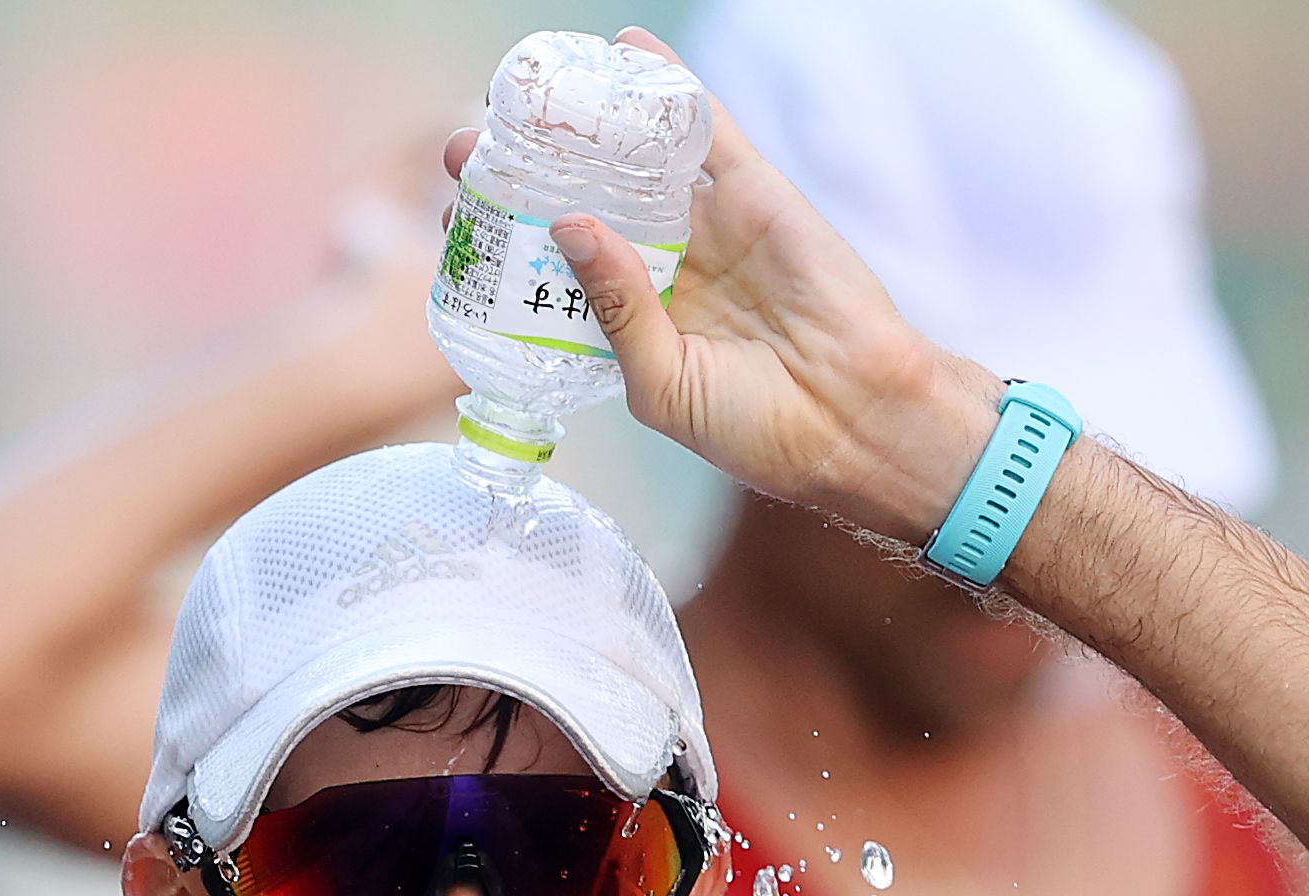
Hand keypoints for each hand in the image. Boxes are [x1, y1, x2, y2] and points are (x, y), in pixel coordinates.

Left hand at [487, 30, 1001, 540]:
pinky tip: (628, 53)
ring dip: (582, 127)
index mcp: (629, 324)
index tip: (455, 220)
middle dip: (524, 176)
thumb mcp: (661, 384)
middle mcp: (662, 268)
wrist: (853, 418)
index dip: (504, 242)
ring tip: (526, 96)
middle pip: (579, 205)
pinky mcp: (753, 194)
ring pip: (632, 163)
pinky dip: (669, 88)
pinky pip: (705, 131)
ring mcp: (706, 226)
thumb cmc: (755, 428)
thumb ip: (614, 309)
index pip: (550, 270)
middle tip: (467, 147)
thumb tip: (568, 227)